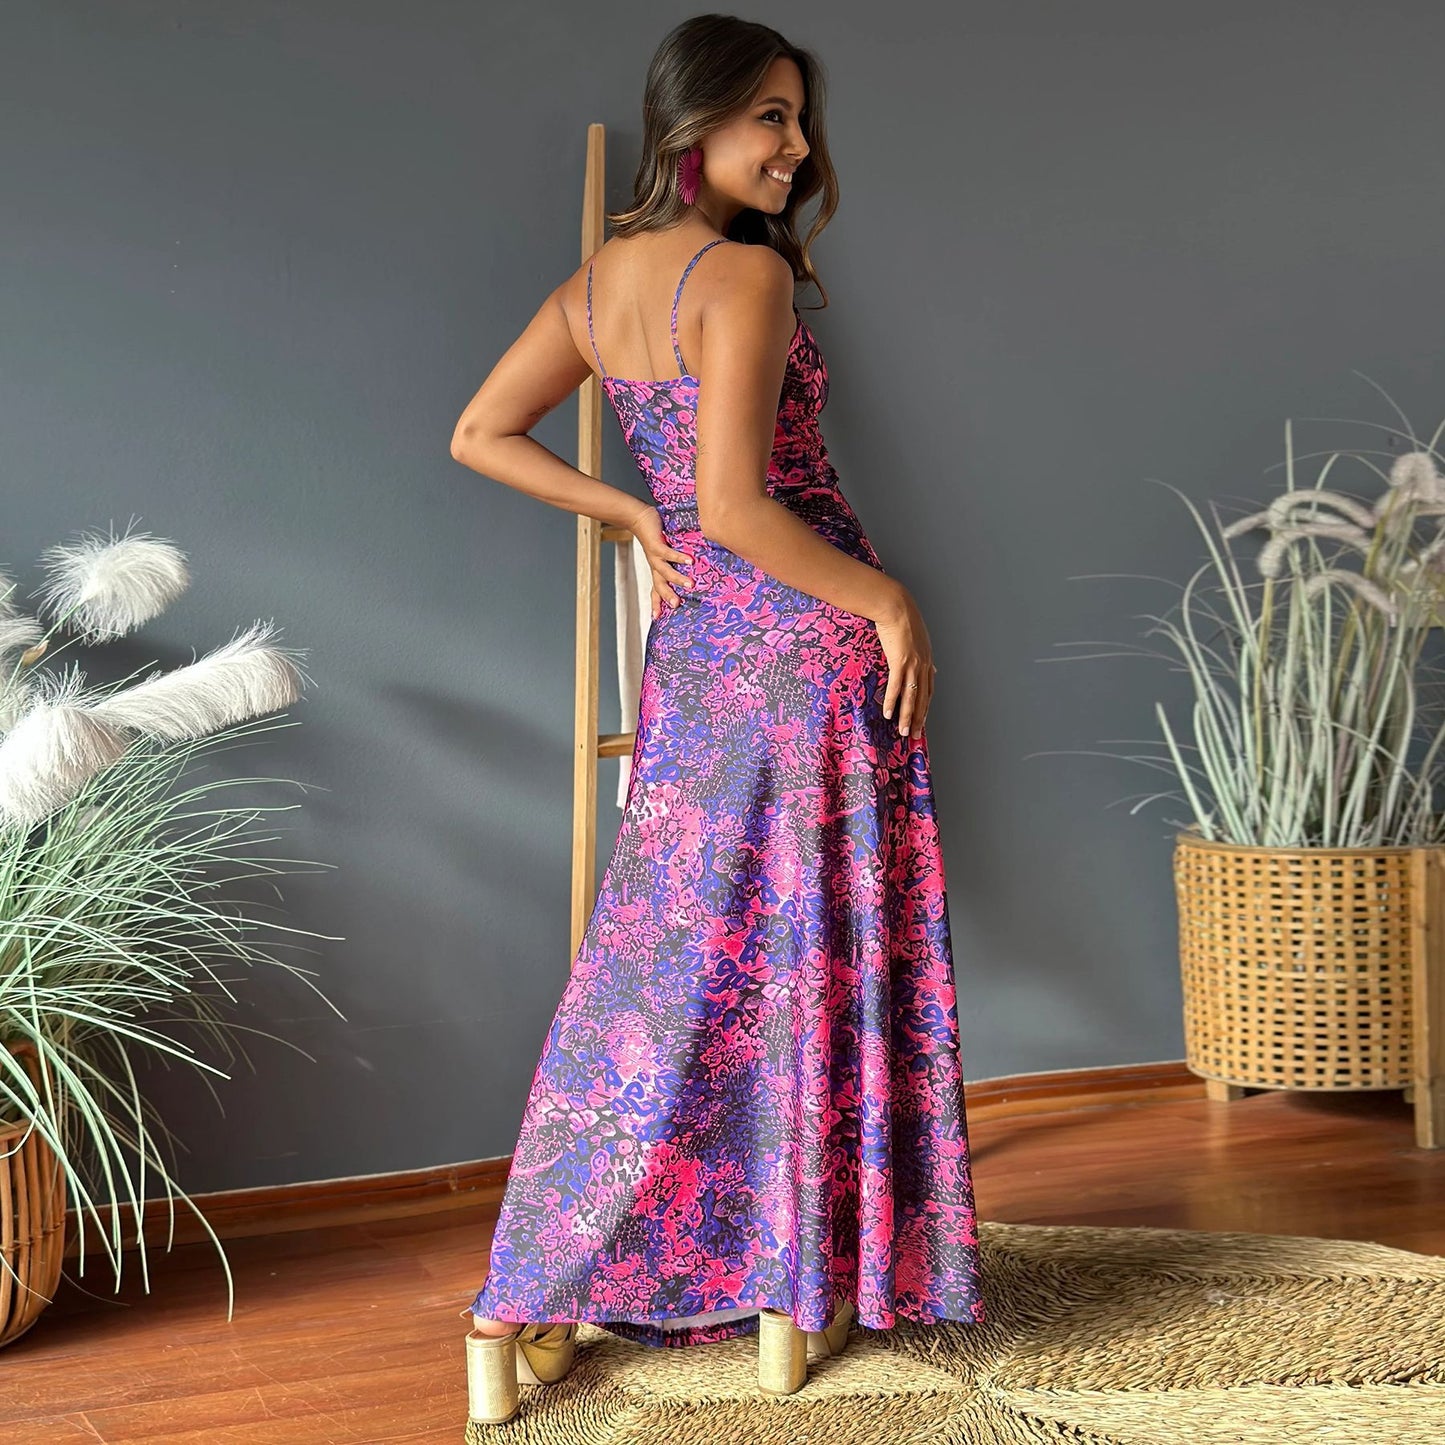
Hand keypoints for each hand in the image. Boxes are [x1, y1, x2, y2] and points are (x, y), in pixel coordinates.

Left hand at [630, 504, 694, 619]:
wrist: (638, 518)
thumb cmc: (654, 535)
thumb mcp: (663, 552)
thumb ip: (675, 560)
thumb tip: (694, 566)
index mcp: (656, 570)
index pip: (656, 591)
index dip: (656, 604)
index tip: (657, 618)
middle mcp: (655, 566)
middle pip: (660, 586)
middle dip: (667, 597)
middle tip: (677, 606)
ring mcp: (655, 557)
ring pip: (665, 572)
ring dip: (677, 579)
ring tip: (690, 585)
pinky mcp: (656, 545)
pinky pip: (668, 554)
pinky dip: (679, 558)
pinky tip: (689, 561)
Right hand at [874, 589, 937, 739]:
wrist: (895, 607)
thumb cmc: (903, 619)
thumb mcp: (917, 638)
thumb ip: (922, 655)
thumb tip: (932, 667)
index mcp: (927, 660)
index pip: (928, 690)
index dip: (925, 707)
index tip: (921, 721)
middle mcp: (923, 664)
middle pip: (922, 698)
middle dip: (918, 719)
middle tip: (913, 735)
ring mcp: (912, 664)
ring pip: (911, 697)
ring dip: (906, 716)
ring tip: (903, 731)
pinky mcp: (899, 661)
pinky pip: (896, 687)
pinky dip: (892, 701)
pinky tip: (888, 714)